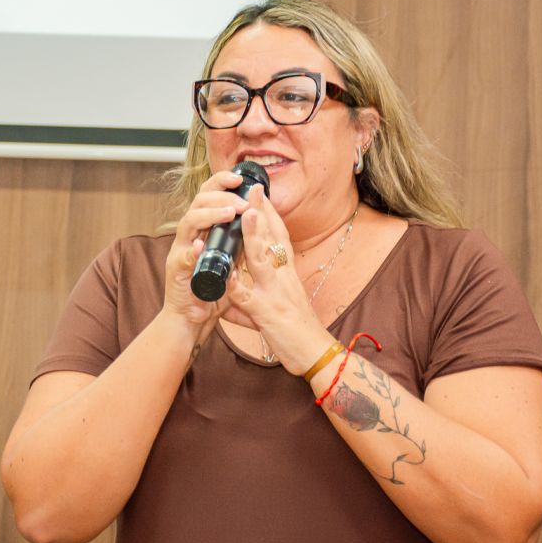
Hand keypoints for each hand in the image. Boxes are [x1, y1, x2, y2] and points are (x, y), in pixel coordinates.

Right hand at [162, 171, 250, 342]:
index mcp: (203, 229)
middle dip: (221, 196)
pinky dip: (191, 251)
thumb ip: (238, 241)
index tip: (241, 178)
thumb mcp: (231, 259)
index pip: (209, 195)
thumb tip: (258, 218)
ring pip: (189, 222)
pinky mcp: (176, 272)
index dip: (222, 182)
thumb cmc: (212, 289)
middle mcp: (189, 235)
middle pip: (198, 201)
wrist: (191, 318)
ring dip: (209, 215)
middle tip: (242, 201)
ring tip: (230, 214)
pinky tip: (199, 246)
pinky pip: (183, 258)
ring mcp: (180, 251)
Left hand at [226, 185, 332, 373]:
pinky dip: (237, 286)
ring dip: (253, 236)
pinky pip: (248, 298)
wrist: (316, 354)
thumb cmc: (296, 330)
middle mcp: (283, 278)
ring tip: (245, 214)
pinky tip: (226, 275)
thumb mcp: (278, 304)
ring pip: (262, 260)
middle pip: (273, 239)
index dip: (270, 213)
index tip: (260, 192)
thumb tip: (233, 286)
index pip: (280, 237)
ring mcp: (275, 294)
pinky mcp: (267, 314)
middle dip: (262, 212)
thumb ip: (253, 293)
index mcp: (286, 273)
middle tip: (253, 188)